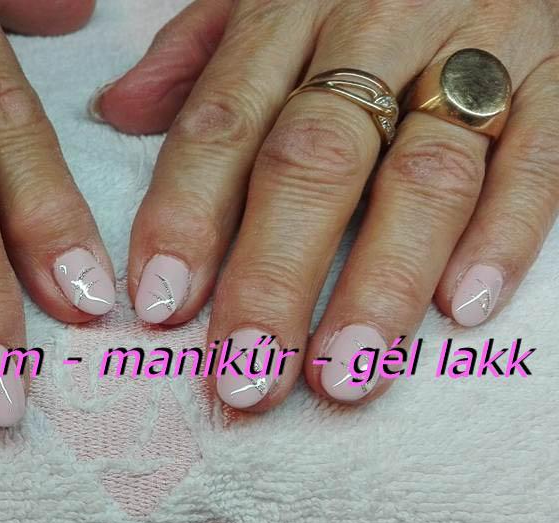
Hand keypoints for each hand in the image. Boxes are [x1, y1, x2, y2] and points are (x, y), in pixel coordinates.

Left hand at [90, 0, 557, 407]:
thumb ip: (199, 53)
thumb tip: (117, 112)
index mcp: (289, 9)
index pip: (224, 121)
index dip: (186, 216)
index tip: (160, 306)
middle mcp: (376, 27)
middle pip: (316, 160)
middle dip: (273, 277)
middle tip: (245, 375)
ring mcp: (474, 50)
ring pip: (423, 174)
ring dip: (380, 283)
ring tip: (342, 376)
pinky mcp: (556, 74)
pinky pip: (537, 156)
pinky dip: (505, 233)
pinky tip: (463, 309)